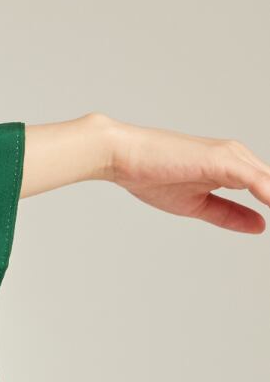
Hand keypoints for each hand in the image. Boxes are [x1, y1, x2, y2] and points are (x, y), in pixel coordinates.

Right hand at [23, 112, 269, 228]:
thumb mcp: (198, 205)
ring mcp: (232, 157)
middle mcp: (238, 157)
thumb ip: (230, 214)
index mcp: (233, 167)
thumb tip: (261, 225)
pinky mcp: (223, 160)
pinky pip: (258, 180)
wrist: (125, 157)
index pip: (268, 189)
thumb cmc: (152, 175)